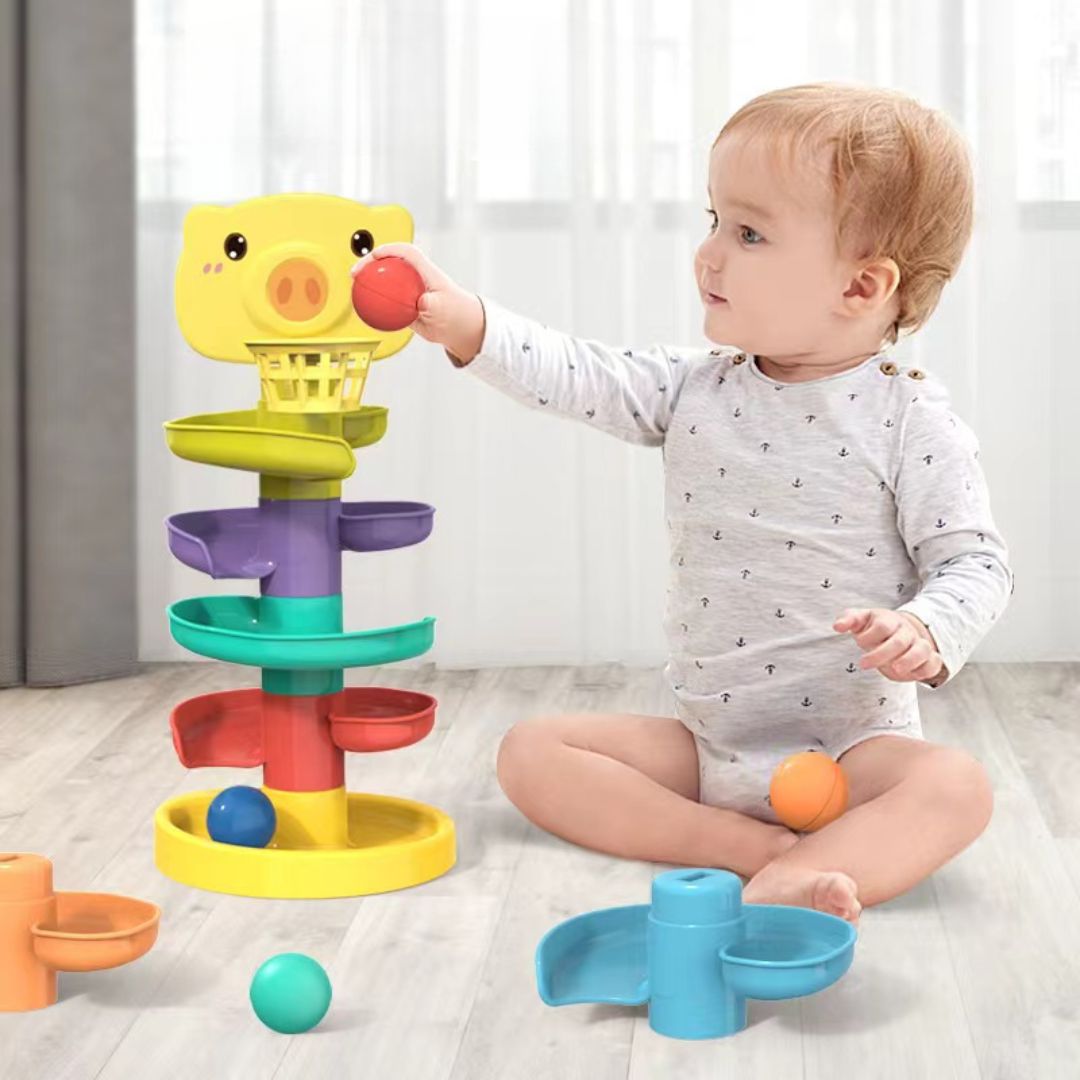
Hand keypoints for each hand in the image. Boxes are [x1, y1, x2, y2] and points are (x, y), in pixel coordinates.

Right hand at [350, 242, 484, 360]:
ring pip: (386, 281)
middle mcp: (416, 278)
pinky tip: (365, 309)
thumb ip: (430, 304)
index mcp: (426, 272)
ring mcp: (410, 291)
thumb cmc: (457, 313)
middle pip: (389, 263)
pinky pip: (388, 302)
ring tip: (354, 287)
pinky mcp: (406, 306)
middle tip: (356, 273)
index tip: (374, 256)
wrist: (462, 329)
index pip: (406, 253)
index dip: (389, 249)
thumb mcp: (443, 308)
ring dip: (369, 281)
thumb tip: (419, 304)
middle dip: (370, 263)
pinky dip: (376, 303)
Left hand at [833, 608, 945, 685]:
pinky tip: (912, 676)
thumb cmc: (876, 628)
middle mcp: (906, 632)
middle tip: (863, 664)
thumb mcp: (861, 620)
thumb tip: (837, 627)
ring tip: (895, 670)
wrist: (901, 631)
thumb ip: (848, 620)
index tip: (858, 643)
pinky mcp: (928, 658)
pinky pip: (934, 664)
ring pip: (922, 650)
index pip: (882, 626)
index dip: (868, 636)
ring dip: (909, 661)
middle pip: (898, 641)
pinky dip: (926, 670)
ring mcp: (919, 644)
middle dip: (881, 654)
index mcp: (889, 620)